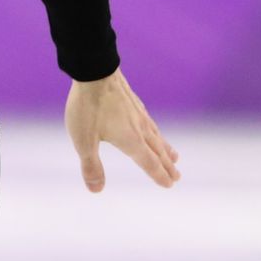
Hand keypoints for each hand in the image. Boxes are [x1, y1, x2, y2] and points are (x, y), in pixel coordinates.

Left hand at [65, 67, 180, 191]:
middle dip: (166, 165)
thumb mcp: (83, 140)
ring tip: (174, 156)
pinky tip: (152, 127)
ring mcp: (137, 112)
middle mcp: (139, 128)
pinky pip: (149, 121)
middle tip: (177, 176)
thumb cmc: (87, 106)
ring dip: (165, 148)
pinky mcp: (132, 100)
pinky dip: (156, 131)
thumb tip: (96, 190)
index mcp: (130, 140)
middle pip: (157, 151)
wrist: (94, 70)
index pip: (148, 163)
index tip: (169, 184)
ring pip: (156, 135)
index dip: (158, 175)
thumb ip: (90, 165)